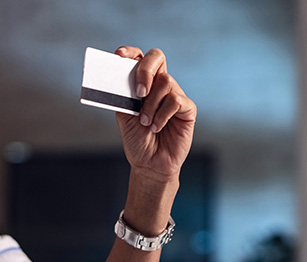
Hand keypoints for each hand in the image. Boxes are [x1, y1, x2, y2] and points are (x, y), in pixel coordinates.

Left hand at [114, 47, 196, 183]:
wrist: (149, 163)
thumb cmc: (137, 140)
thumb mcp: (124, 115)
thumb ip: (124, 96)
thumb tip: (120, 78)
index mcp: (142, 83)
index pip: (139, 58)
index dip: (130, 52)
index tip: (119, 56)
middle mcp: (159, 85)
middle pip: (157, 57)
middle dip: (145, 70)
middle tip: (139, 92)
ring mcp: (174, 94)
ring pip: (165, 82)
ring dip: (151, 104)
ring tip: (145, 122)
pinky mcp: (187, 108)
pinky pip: (176, 100)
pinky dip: (162, 115)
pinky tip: (157, 127)